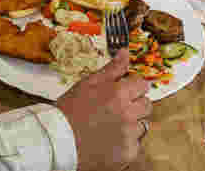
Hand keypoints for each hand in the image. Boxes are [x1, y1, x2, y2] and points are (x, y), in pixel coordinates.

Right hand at [55, 49, 152, 170]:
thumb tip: (125, 52)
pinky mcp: (128, 152)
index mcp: (118, 93)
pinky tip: (110, 139)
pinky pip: (136, 144)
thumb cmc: (70, 110)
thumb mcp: (88, 83)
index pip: (142, 84)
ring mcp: (129, 134)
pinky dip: (126, 142)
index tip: (124, 91)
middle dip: (135, 104)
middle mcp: (127, 113)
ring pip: (143, 124)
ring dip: (132, 123)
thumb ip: (112, 69)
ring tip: (110, 124)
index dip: (133, 87)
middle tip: (116, 108)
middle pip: (146, 105)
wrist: (58, 140)